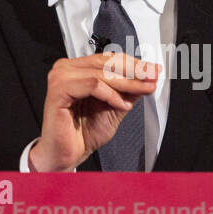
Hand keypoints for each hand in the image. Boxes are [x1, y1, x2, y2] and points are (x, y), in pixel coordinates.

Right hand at [29, 53, 160, 171]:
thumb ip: (129, 91)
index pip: (109, 58)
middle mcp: (67, 69)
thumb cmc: (83, 133)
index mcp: (78, 69)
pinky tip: (122, 105)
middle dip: (135, 70)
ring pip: (102, 72)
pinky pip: (92, 85)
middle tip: (152, 76)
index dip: (134, 63)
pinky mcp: (59, 90)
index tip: (153, 70)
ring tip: (142, 91)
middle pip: (107, 62)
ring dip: (127, 83)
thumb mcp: (115, 107)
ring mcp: (61, 77)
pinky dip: (111, 94)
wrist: (67, 154)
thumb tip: (148, 78)